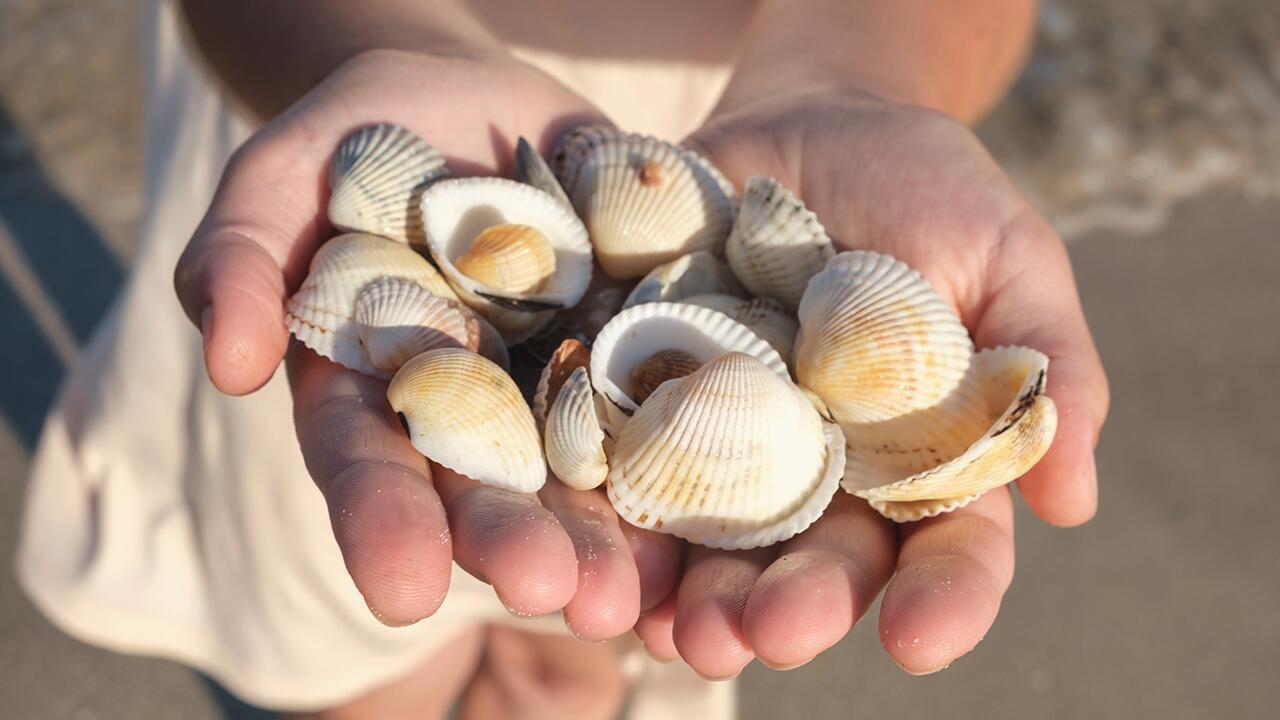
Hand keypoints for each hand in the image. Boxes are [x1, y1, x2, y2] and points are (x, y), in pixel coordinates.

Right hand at [174, 49, 680, 632]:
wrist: (486, 105)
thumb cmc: (367, 133)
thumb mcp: (291, 166)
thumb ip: (243, 248)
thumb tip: (230, 361)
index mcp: (372, 388)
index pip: (366, 462)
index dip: (383, 522)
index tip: (403, 592)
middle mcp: (467, 414)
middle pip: (484, 491)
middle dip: (515, 546)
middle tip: (558, 594)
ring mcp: (555, 391)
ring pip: (580, 477)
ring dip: (609, 541)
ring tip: (637, 593)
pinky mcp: (632, 357)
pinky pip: (665, 411)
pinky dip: (690, 463)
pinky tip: (722, 513)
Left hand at [630, 92, 1108, 675]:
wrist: (810, 121)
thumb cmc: (926, 190)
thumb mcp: (1006, 256)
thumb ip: (1045, 366)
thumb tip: (1070, 501)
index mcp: (918, 458)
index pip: (943, 546)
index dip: (941, 597)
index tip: (921, 640)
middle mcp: (822, 471)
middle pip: (817, 559)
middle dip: (798, 602)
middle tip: (771, 632)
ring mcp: (730, 438)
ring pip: (716, 539)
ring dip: (696, 591)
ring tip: (681, 629)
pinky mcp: (648, 392)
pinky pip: (624, 463)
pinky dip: (610, 515)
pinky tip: (600, 556)